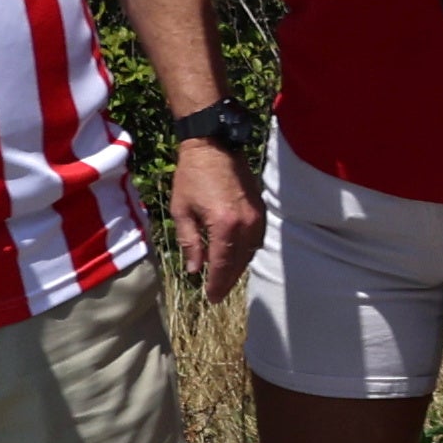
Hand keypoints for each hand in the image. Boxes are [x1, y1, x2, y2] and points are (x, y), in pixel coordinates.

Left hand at [165, 129, 263, 297]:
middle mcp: (245, 223)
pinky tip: (235, 256)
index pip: (221, 264)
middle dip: (227, 280)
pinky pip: (256, 239)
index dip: (216, 284)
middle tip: (217, 293)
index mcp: (224, 225)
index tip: (210, 297)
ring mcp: (256, 216)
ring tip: (224, 277)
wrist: (214, 144)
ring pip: (250, 252)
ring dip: (237, 267)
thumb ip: (190, 243)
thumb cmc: (192, 176)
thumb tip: (194, 269)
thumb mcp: (182, 211)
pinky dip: (246, 251)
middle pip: (238, 262)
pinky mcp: (260, 209)